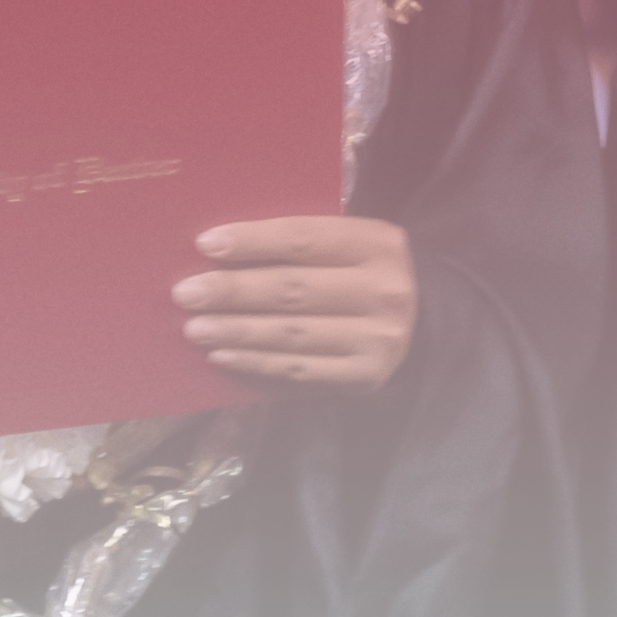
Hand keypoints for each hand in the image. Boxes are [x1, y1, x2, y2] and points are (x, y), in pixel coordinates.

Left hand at [172, 216, 415, 393]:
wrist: (430, 323)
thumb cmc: (370, 272)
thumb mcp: (354, 243)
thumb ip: (306, 242)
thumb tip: (224, 247)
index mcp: (376, 243)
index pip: (303, 239)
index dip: (252, 241)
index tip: (205, 243)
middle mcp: (382, 290)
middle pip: (291, 289)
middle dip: (232, 291)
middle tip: (186, 293)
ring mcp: (376, 338)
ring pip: (290, 334)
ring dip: (235, 331)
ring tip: (194, 328)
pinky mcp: (365, 376)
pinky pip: (298, 369)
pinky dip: (256, 362)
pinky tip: (223, 355)